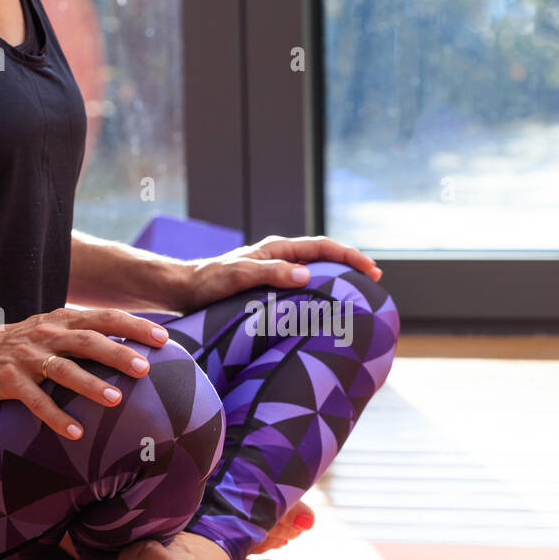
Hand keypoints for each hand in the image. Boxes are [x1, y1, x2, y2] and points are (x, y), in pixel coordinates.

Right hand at [0, 308, 169, 438]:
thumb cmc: (25, 343)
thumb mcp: (54, 328)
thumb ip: (87, 332)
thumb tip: (134, 344)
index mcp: (63, 319)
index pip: (105, 317)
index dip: (134, 326)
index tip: (163, 337)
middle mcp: (47, 335)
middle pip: (87, 341)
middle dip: (117, 353)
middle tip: (144, 368)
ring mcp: (28, 357)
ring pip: (63, 370)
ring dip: (90, 385)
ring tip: (115, 400)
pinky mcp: (9, 380)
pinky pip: (35, 401)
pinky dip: (55, 417)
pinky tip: (76, 433)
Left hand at [176, 235, 381, 311]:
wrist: (185, 290)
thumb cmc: (209, 283)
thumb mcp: (240, 277)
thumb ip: (272, 274)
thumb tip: (307, 275)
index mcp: (277, 249)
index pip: (323, 247)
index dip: (350, 256)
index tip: (371, 270)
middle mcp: (279, 257)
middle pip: (324, 257)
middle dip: (350, 266)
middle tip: (373, 281)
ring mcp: (275, 272)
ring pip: (315, 272)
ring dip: (336, 281)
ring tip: (356, 297)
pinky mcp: (269, 287)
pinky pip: (302, 288)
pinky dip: (319, 295)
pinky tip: (324, 311)